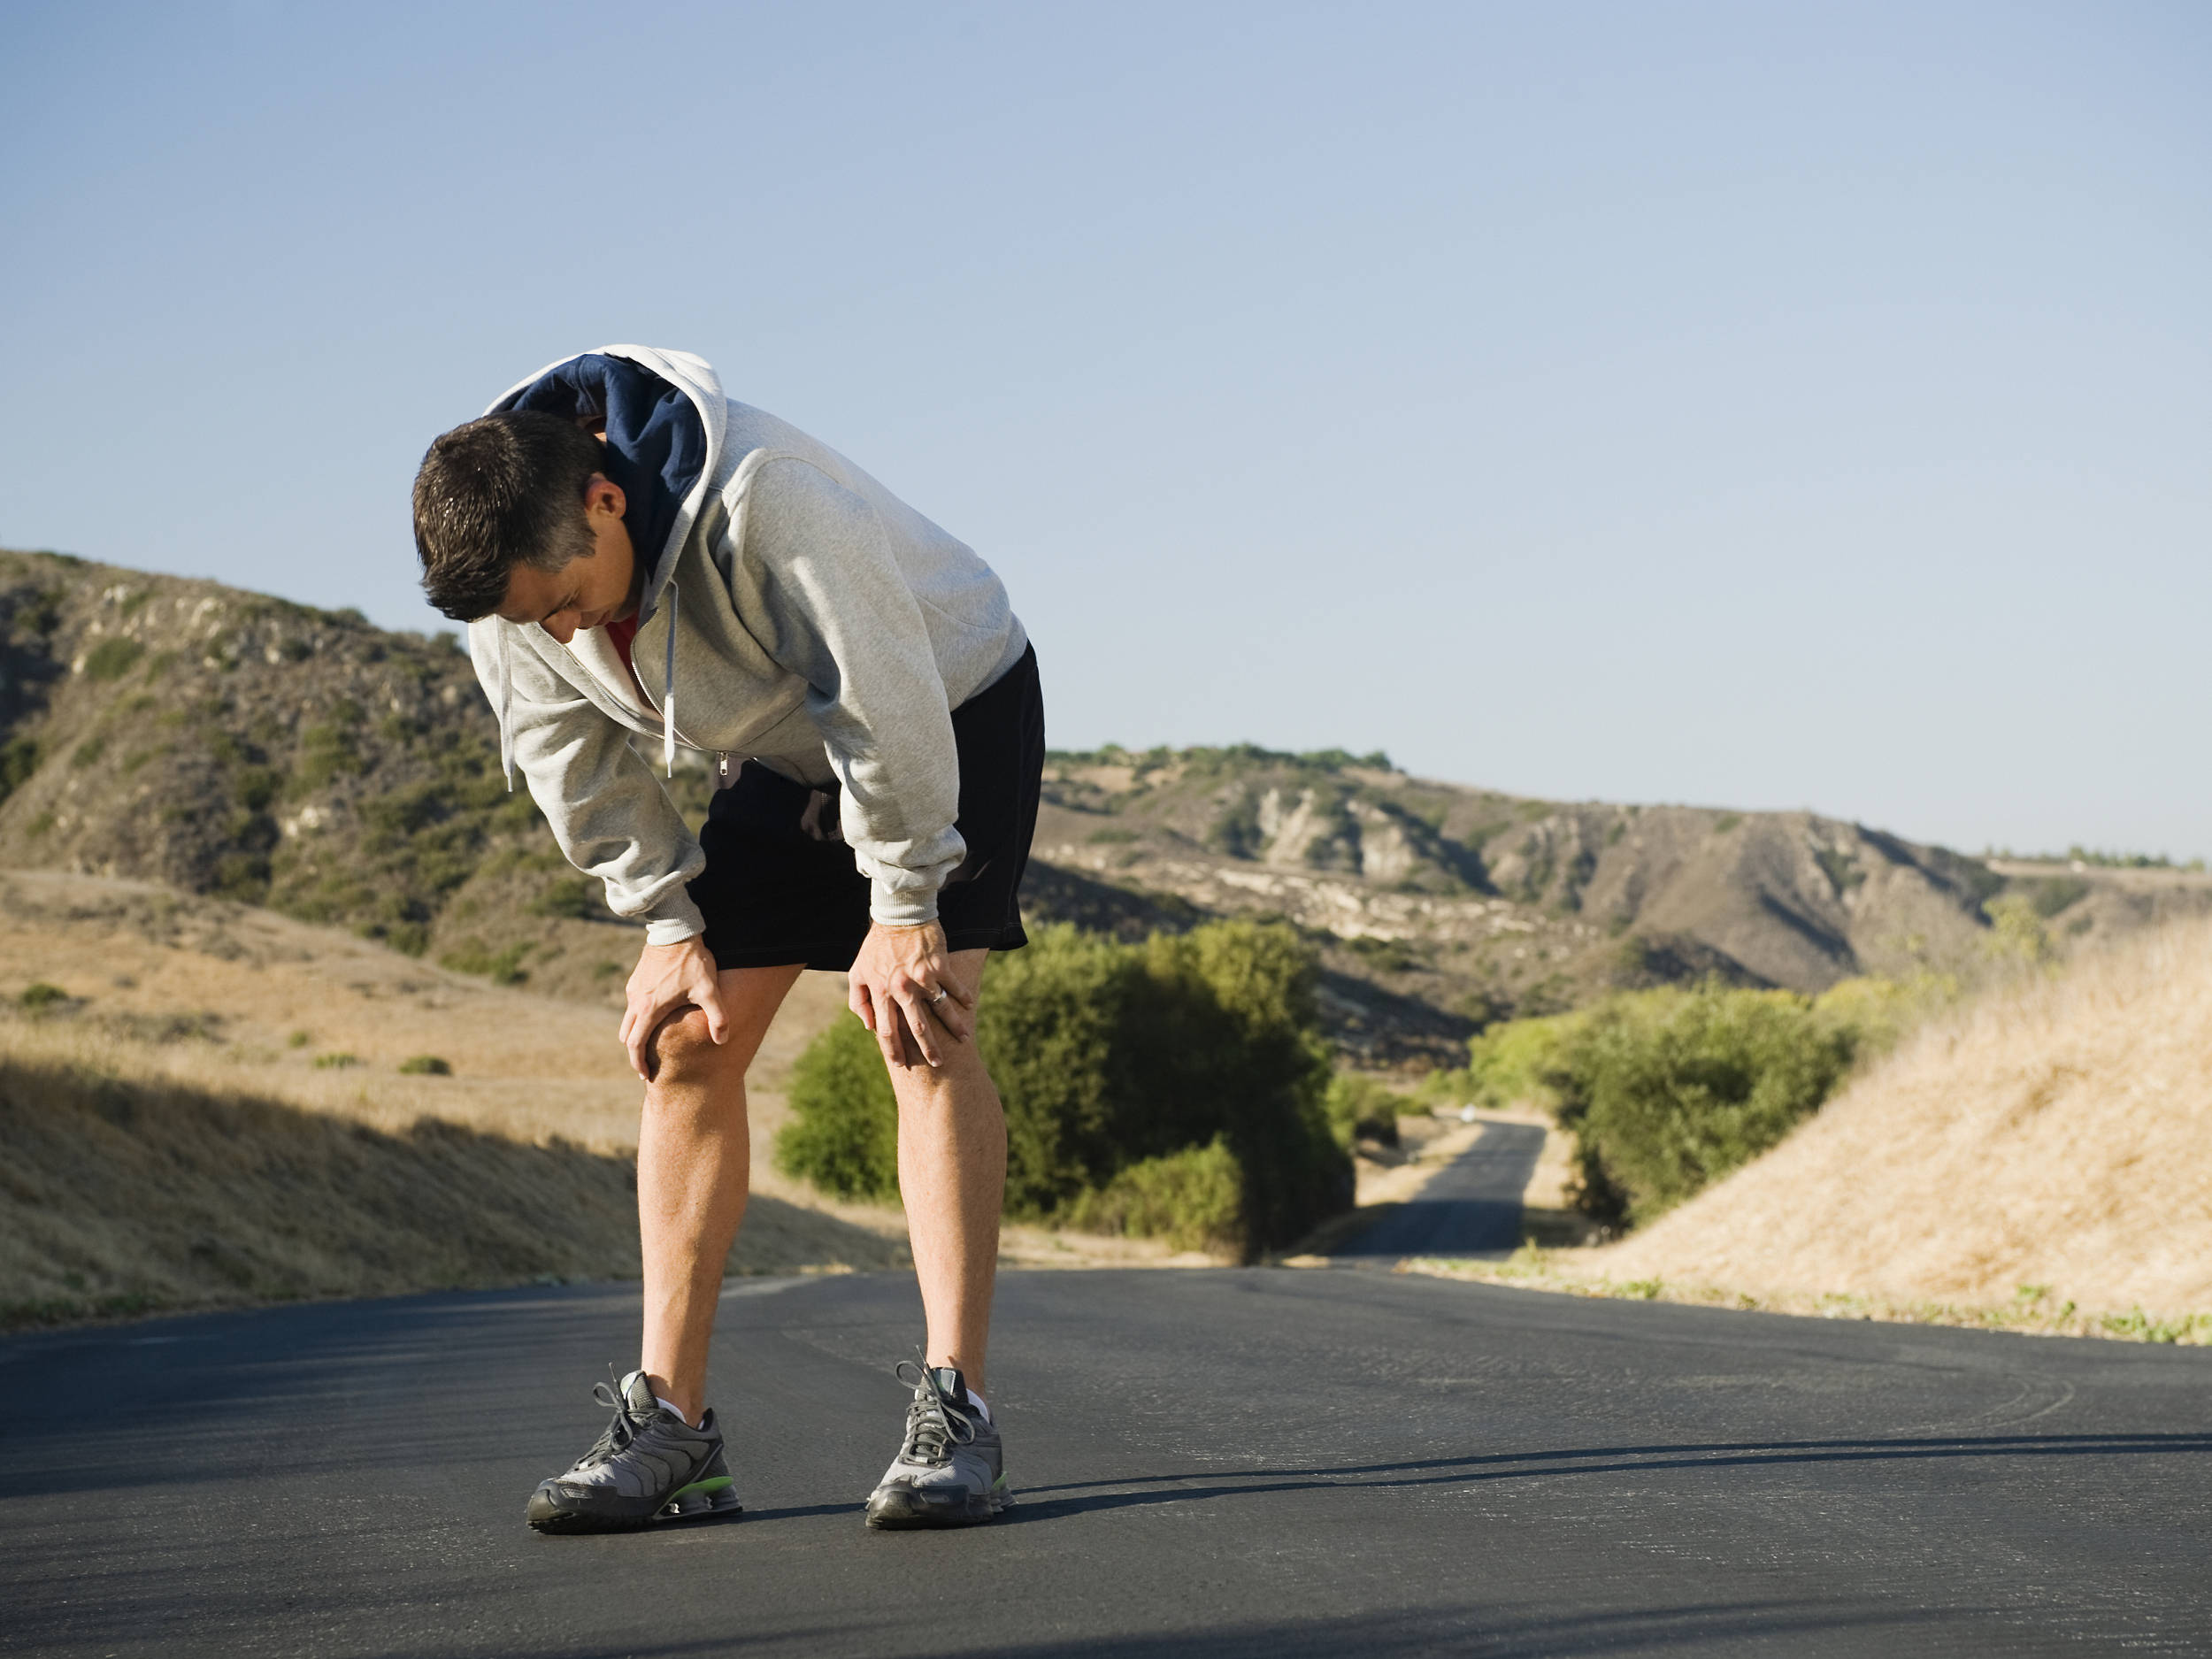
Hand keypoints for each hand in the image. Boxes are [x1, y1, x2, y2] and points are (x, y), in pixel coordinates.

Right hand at [620, 937, 728, 1080]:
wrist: (675, 929)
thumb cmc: (692, 961)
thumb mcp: (709, 990)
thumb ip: (718, 1017)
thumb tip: (722, 1040)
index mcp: (649, 1009)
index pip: (635, 1045)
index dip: (638, 1063)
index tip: (646, 1075)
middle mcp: (636, 1001)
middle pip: (627, 1035)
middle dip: (636, 1051)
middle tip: (648, 1063)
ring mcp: (634, 988)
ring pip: (628, 1019)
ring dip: (636, 1033)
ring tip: (652, 1042)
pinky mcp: (636, 978)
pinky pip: (633, 1004)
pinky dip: (639, 1016)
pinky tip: (656, 1014)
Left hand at [848, 920, 973, 1069]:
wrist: (898, 915)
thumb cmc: (876, 946)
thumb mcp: (857, 973)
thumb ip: (858, 1001)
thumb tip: (868, 1027)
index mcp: (881, 993)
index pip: (887, 1032)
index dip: (894, 1051)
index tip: (902, 1065)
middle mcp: (902, 989)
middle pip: (917, 1028)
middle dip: (928, 1049)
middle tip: (937, 1064)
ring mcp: (923, 978)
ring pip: (941, 1010)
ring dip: (954, 1027)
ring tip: (963, 1040)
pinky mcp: (940, 966)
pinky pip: (954, 986)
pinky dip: (963, 997)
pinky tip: (969, 1006)